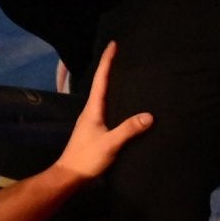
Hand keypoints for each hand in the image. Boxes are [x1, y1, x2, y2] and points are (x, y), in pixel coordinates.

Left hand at [50, 43, 153, 182]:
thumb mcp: (110, 143)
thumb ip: (128, 130)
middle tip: (120, 54)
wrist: (70, 176)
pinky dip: (112, 99)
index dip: (107, 61)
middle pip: (100, 84)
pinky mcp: (93, 130)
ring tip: (122, 74)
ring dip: (110, 83)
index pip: (101, 79)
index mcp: (92, 109)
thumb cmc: (87, 158)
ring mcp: (90, 121)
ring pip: (101, 96)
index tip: (113, 44)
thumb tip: (149, 115)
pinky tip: (119, 104)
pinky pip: (104, 108)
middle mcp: (89, 111)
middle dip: (109, 68)